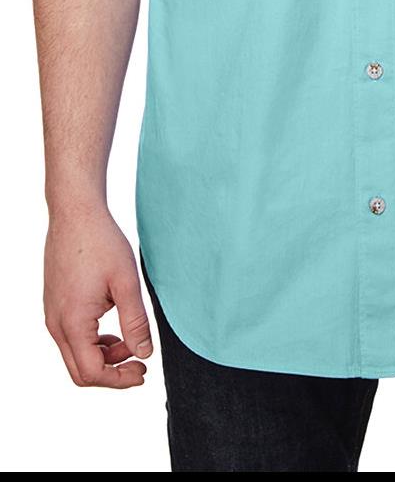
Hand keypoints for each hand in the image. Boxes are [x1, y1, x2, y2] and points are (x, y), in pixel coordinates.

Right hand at [44, 205, 152, 386]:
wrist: (75, 213)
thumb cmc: (101, 243)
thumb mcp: (126, 283)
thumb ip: (136, 322)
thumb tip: (145, 354)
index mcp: (73, 323)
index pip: (92, 373)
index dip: (119, 380)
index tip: (143, 371)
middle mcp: (56, 324)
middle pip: (80, 371)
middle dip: (112, 373)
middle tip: (140, 365)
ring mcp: (52, 314)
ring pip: (75, 354)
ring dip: (103, 356)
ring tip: (131, 340)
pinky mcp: (54, 304)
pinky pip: (71, 337)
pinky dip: (93, 341)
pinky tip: (113, 327)